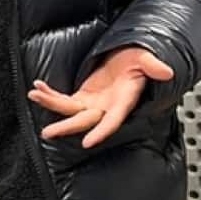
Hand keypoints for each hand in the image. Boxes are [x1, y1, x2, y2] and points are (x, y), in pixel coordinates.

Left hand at [28, 47, 173, 148]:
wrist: (127, 56)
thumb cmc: (137, 58)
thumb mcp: (145, 58)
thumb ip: (152, 65)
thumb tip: (166, 71)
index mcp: (123, 100)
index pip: (112, 120)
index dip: (101, 132)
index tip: (88, 142)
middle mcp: (106, 106)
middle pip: (84, 120)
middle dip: (66, 126)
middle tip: (48, 132)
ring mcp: (93, 103)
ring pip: (69, 110)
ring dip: (51, 104)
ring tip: (34, 96)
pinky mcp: (82, 97)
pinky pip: (63, 99)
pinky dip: (50, 94)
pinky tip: (37, 89)